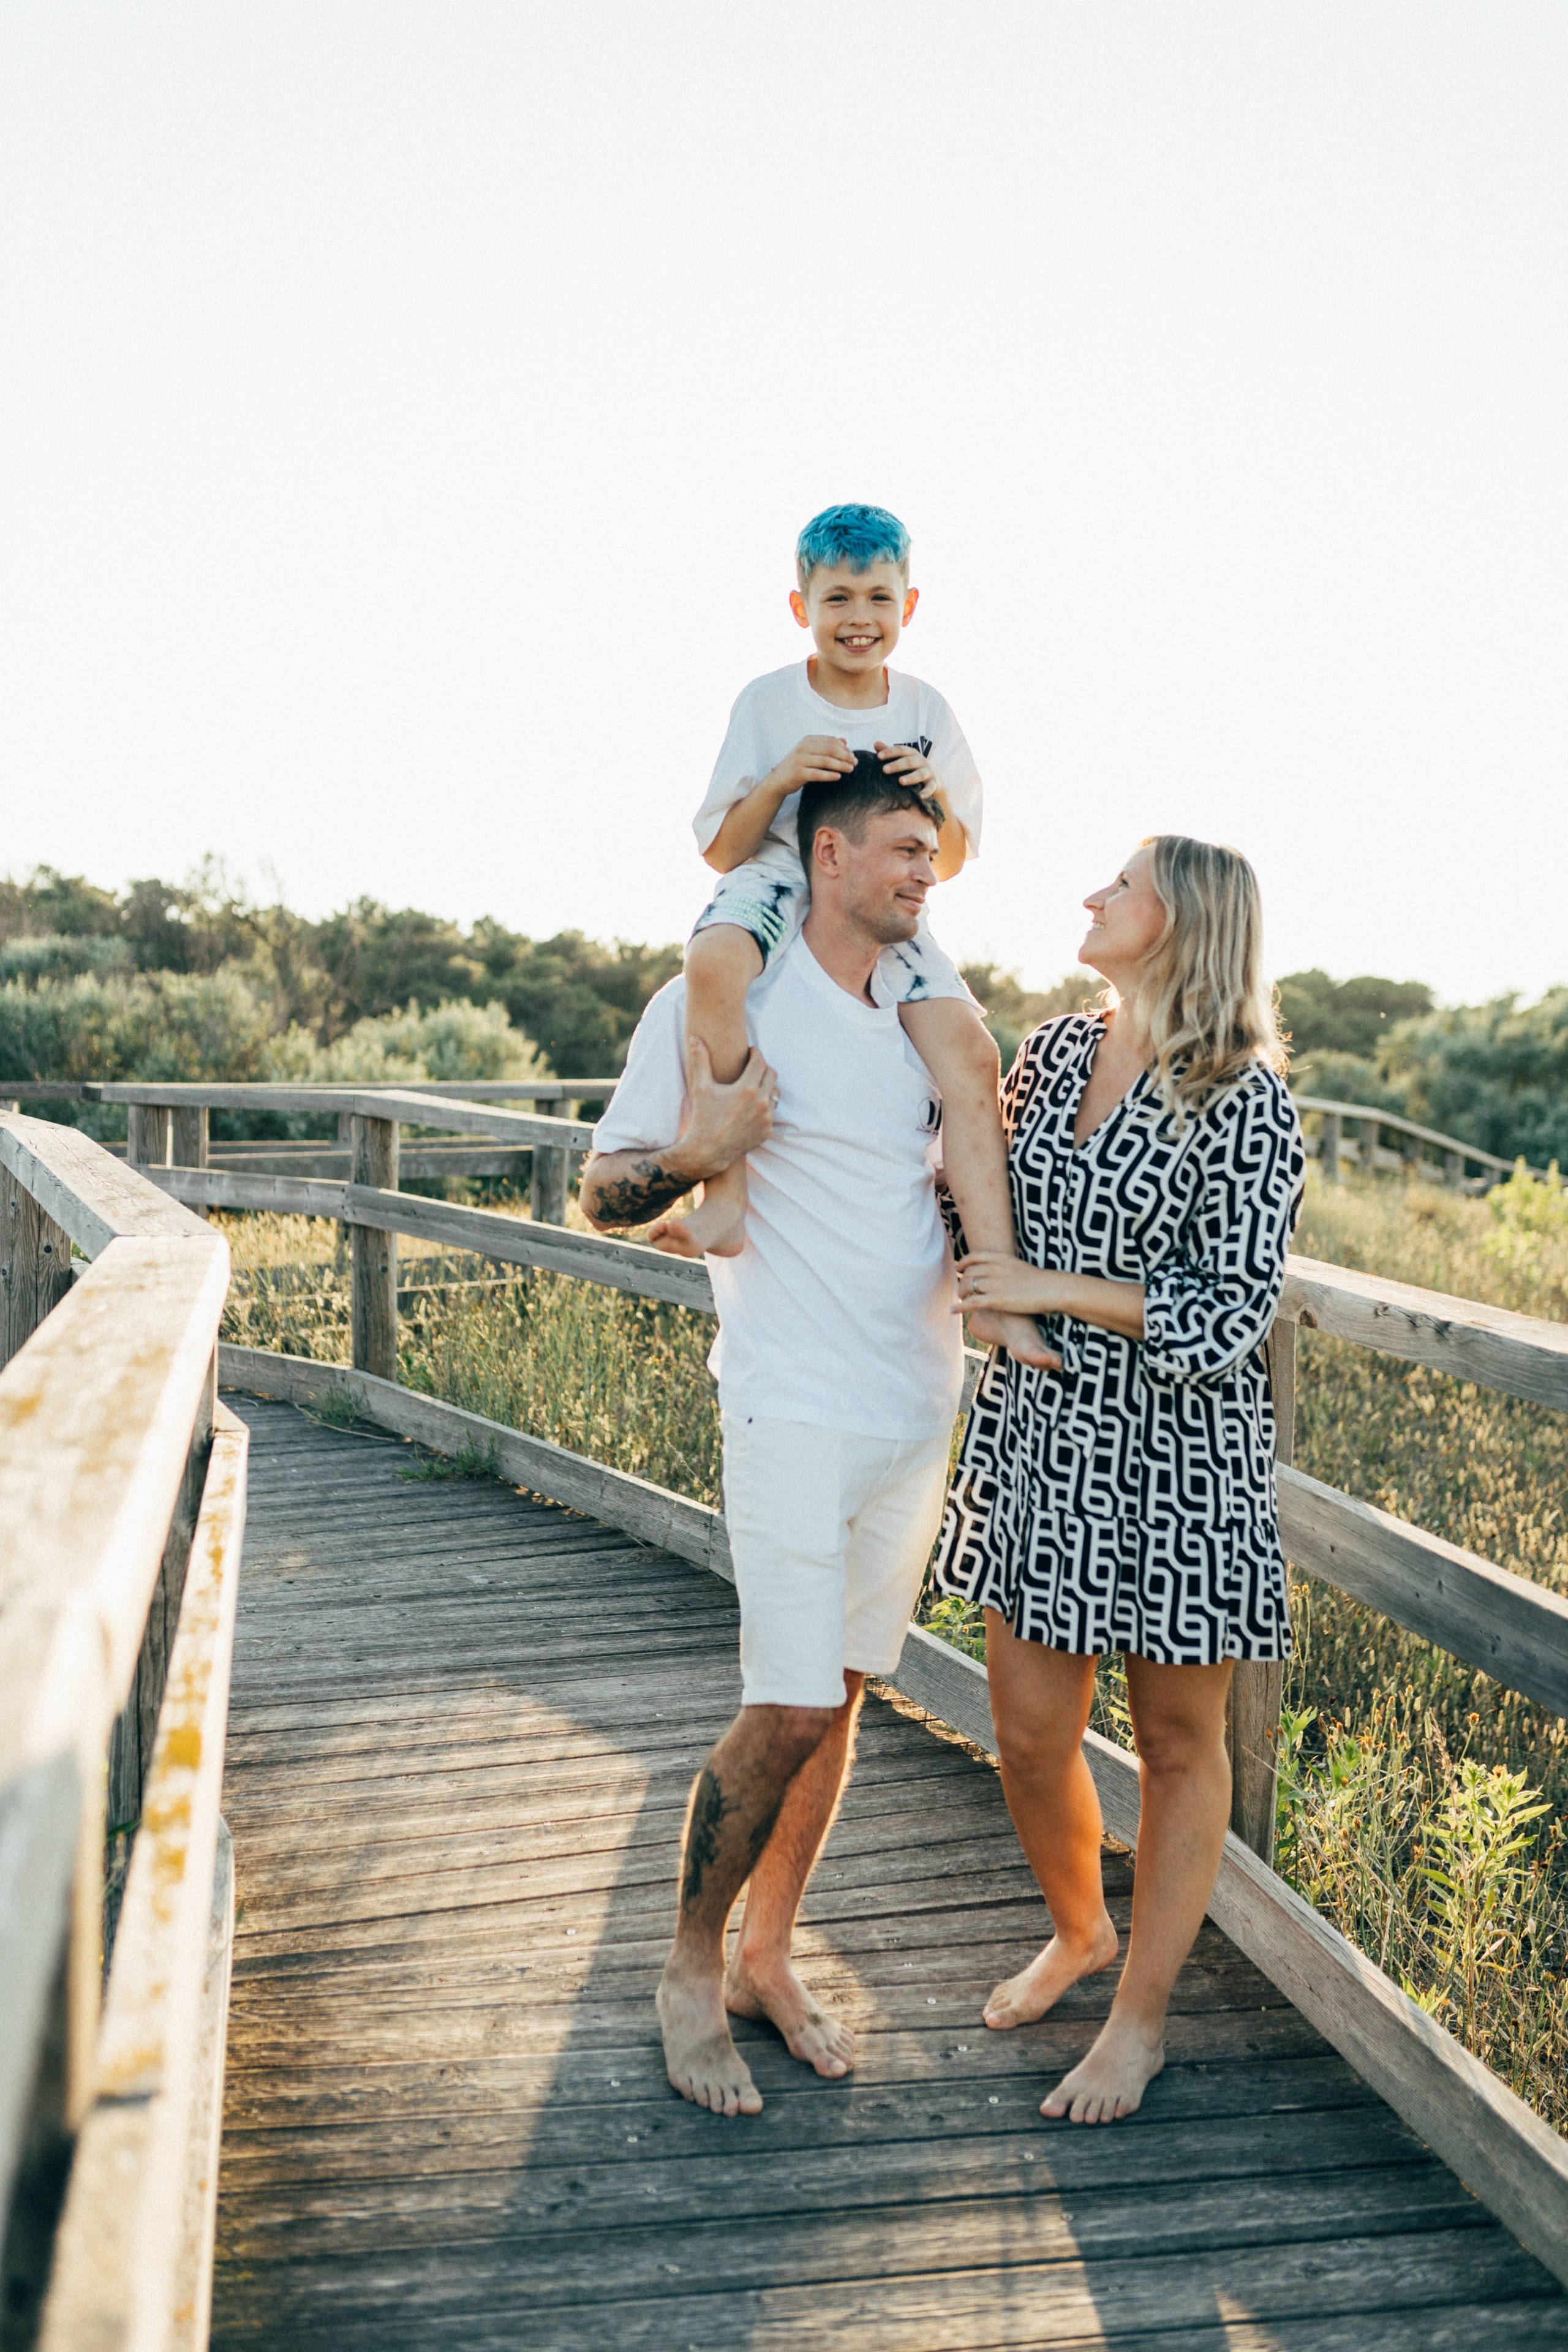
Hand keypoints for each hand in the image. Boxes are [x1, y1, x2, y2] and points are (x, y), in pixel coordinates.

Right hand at [677, 1037, 777, 1178]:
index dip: (755, 1053)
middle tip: (752, 1067)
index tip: (750, 1052)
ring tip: (753, 1086)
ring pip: (775, 1092)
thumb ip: (700, 1060)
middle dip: (762, 1068)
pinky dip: (765, 1106)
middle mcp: (761, 1102)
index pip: (760, 1061)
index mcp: (747, 1089)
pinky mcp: (767, 1130)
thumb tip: (695, 1038)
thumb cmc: (703, 1117)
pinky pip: (772, 1112)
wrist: (708, 1151)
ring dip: (766, 1086)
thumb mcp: (700, 1087)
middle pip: (771, 1074)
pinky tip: (752, 1106)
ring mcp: (766, 1118)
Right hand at [761, 736, 855, 798]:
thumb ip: (826, 745)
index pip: (831, 741)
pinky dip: (829, 775)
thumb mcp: (811, 752)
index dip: (844, 748)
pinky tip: (838, 777)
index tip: (853, 755)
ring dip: (841, 765)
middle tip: (855, 763)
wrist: (779, 779)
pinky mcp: (798, 773)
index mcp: (807, 740)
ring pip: (825, 761)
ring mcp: (800, 760)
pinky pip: (817, 774)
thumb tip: (845, 740)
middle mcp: (803, 747)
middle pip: (830, 749)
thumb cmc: (799, 765)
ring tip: (850, 769)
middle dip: (845, 756)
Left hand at [875, 740, 942, 800]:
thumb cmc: (913, 768)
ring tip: (901, 781)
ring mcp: (928, 772)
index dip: (890, 752)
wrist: (935, 779)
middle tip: (884, 770)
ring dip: (911, 777)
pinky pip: (930, 787)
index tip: (878, 756)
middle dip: (897, 765)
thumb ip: (890, 752)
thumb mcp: (903, 759)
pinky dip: (926, 792)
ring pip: (920, 774)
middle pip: (909, 761)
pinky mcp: (934, 784)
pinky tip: (920, 796)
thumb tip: (876, 743)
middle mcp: (921, 761)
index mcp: (912, 754)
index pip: (901, 750)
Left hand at [954, 1252, 1062, 1319]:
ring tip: (960, 1300)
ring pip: (968, 1286)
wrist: (1051, 1289)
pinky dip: (960, 1307)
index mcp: (1002, 1258)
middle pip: (969, 1272)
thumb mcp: (1020, 1267)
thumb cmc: (1040, 1281)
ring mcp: (995, 1284)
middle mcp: (995, 1268)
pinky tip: (952, 1311)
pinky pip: (972, 1302)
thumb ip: (1007, 1267)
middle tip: (961, 1289)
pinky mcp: (996, 1300)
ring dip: (961, 1293)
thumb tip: (1000, 1273)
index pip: (975, 1256)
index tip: (959, 1268)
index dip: (963, 1262)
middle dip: (962, 1281)